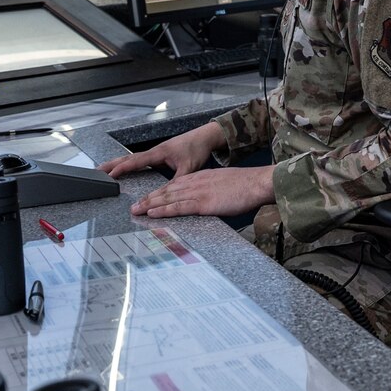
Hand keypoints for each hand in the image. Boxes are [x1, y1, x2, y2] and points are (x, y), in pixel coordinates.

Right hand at [99, 122, 221, 178]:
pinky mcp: (159, 154)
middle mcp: (154, 151)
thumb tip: (167, 194)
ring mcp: (155, 152)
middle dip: (111, 165)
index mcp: (159, 152)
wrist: (205, 136)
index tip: (109, 175)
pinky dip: (128, 164)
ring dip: (117, 164)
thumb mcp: (189, 167)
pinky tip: (123, 169)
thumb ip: (178, 180)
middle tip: (95, 171)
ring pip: (132, 159)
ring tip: (103, 170)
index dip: (122, 168)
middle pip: (128, 158)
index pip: (135, 161)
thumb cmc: (197, 149)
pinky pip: (139, 160)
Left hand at [129, 165, 274, 219]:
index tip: (148, 198)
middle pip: (166, 190)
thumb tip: (208, 198)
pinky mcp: (203, 202)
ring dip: (150, 205)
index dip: (158, 192)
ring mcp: (198, 192)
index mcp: (201, 177)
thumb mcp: (224, 183)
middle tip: (134, 206)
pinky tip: (153, 213)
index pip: (174, 185)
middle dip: (148, 198)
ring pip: (168, 198)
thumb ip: (212, 189)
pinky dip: (163, 210)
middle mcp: (195, 182)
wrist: (257, 182)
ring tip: (136, 210)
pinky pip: (178, 207)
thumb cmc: (246, 185)